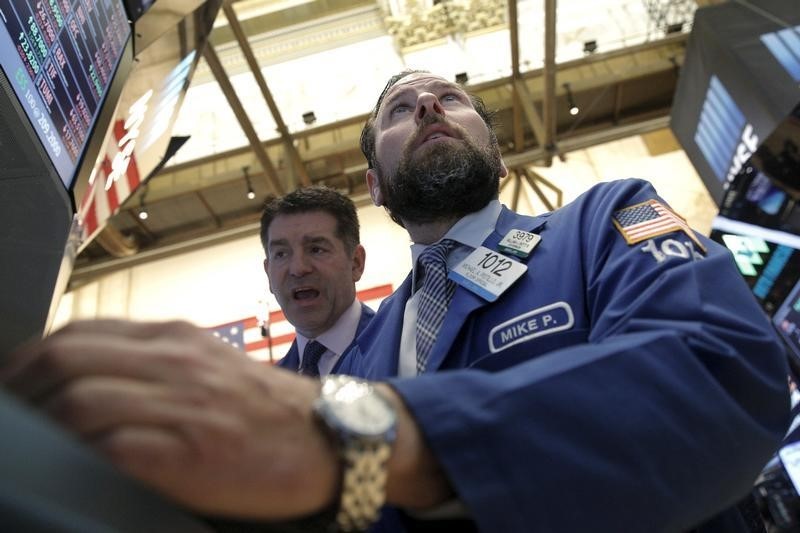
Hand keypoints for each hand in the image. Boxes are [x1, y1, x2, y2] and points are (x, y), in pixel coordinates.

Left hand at [1, 319, 337, 519]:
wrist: (330, 436)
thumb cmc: (267, 406)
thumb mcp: (210, 364)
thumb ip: (158, 361)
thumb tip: (96, 377)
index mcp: (176, 338)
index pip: (80, 333)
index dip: (32, 359)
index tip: (15, 384)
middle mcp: (175, 362)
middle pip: (67, 359)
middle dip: (21, 389)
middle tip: (8, 413)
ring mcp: (182, 405)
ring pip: (80, 401)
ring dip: (42, 424)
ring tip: (27, 445)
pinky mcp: (189, 452)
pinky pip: (113, 448)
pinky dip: (79, 455)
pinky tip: (71, 465)